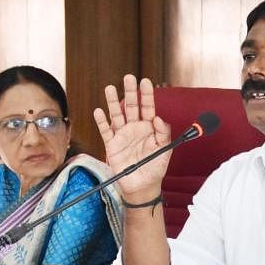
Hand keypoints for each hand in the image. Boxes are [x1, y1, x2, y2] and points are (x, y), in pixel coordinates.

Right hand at [93, 75, 172, 200]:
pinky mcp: (112, 145)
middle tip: (128, 78)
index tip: (145, 81)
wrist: (142, 187)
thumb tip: (159, 118)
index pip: (148, 108)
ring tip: (109, 88)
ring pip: (116, 115)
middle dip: (130, 92)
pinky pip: (105, 131)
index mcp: (149, 128)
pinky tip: (99, 111)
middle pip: (131, 107)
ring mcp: (122, 135)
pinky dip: (102, 122)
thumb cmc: (155, 168)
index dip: (146, 95)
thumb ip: (163, 134)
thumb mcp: (164, 151)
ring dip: (112, 102)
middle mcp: (135, 128)